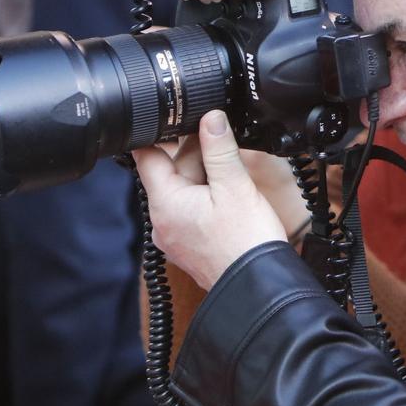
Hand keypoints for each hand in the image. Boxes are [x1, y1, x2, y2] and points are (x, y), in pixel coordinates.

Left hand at [134, 111, 288, 289]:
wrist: (258, 287)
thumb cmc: (245, 242)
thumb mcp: (234, 186)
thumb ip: (220, 148)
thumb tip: (211, 118)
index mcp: (165, 204)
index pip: (147, 157)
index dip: (159, 133)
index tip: (174, 118)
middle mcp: (162, 222)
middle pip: (171, 173)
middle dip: (196, 155)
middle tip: (223, 143)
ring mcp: (175, 237)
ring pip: (184, 192)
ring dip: (206, 177)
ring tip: (234, 175)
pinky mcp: (190, 246)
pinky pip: (192, 211)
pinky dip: (209, 198)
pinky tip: (232, 196)